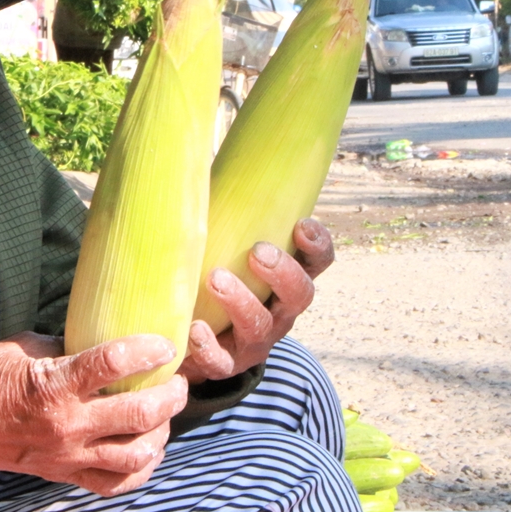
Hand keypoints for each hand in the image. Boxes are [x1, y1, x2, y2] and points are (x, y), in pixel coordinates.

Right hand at [0, 332, 189, 495]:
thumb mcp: (23, 346)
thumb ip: (67, 347)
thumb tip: (103, 338)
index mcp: (53, 384)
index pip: (113, 363)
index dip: (148, 349)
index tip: (164, 342)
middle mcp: (66, 424)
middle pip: (139, 413)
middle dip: (170, 394)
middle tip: (177, 379)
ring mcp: (68, 455)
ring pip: (136, 453)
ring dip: (162, 431)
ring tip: (166, 412)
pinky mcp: (64, 474)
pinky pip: (116, 483)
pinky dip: (141, 468)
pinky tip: (149, 448)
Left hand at [179, 218, 334, 383]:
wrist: (196, 341)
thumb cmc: (216, 273)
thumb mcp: (228, 241)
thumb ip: (228, 208)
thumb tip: (199, 147)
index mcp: (287, 279)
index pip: (317, 262)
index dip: (317, 245)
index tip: (302, 225)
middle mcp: (279, 311)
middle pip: (300, 295)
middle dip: (282, 272)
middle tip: (259, 251)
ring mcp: (254, 341)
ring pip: (260, 327)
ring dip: (242, 302)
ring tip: (216, 278)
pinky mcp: (224, 365)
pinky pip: (220, 361)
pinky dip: (207, 345)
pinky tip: (193, 328)